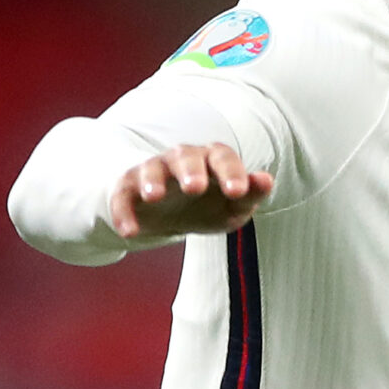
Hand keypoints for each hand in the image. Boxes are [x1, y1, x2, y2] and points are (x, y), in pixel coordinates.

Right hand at [109, 143, 274, 239]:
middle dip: (190, 170)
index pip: (222, 157)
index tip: (238, 192)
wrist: (165, 215)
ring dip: (152, 181)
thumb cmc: (207, 206)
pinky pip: (122, 196)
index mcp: (211, 159)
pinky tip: (130, 232)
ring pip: (150, 169)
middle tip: (195, 187)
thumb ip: (250, 194)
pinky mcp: (127, 189)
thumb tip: (266, 179)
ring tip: (154, 197)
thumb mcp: (232, 205)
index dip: (231, 172)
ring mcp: (152, 171)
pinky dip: (124, 212)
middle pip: (185, 156)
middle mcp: (180, 159)